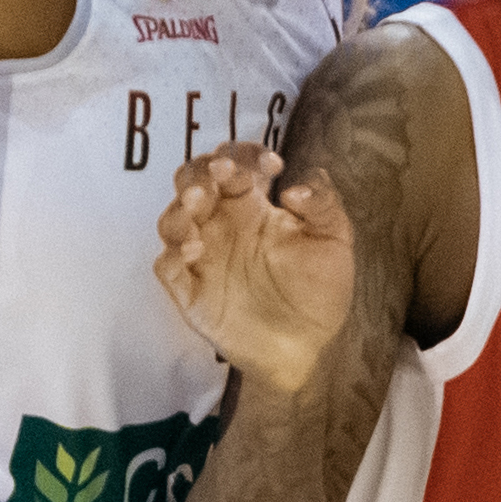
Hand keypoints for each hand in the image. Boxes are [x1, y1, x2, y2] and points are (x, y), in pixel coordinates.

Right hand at [156, 141, 356, 393]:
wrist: (308, 348)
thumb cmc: (319, 291)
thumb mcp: (334, 241)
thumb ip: (323, 204)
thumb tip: (295, 186)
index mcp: (252, 205)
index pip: (235, 163)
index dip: (246, 154)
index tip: (272, 165)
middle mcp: (221, 224)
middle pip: (193, 181)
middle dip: (202, 171)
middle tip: (222, 174)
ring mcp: (202, 257)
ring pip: (172, 218)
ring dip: (182, 205)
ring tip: (199, 202)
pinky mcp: (190, 292)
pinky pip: (166, 267)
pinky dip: (172, 254)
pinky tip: (194, 249)